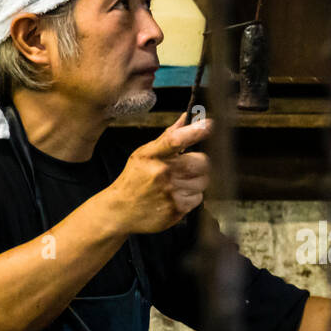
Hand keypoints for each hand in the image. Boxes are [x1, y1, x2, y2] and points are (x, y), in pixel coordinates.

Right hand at [109, 112, 211, 233]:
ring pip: (203, 181)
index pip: (175, 140)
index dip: (195, 131)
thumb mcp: (144, 155)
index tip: (210, 124)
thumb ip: (167, 137)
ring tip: (177, 184)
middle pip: (203, 162)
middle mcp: (162, 173)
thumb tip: (186, 118)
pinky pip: (199, 198)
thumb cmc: (134, 180)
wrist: (119, 212)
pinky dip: (191, 197)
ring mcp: (171, 192)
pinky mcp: (177, 209)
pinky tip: (175, 197)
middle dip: (200, 164)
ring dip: (195, 181)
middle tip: (187, 168)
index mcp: (152, 155)